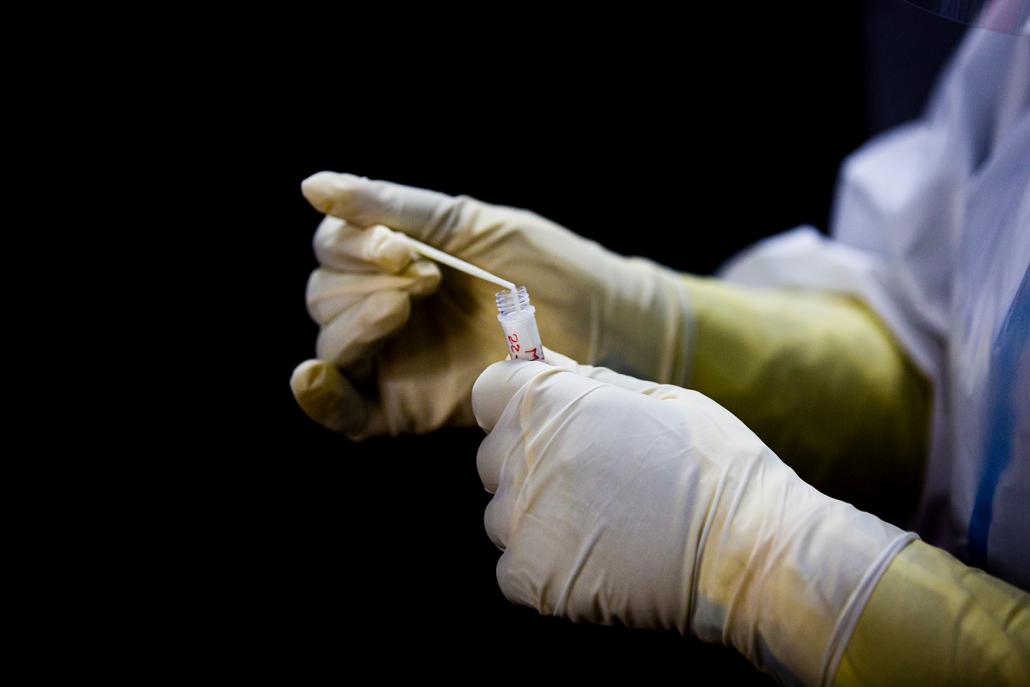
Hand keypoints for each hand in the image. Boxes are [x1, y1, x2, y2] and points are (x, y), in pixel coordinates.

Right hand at [291, 172, 692, 438]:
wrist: (602, 323)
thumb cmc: (543, 266)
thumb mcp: (467, 224)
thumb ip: (392, 207)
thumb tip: (311, 187)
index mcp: (396, 261)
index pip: (333, 250)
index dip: (352, 246)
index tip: (404, 248)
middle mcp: (386, 310)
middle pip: (324, 295)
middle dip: (364, 282)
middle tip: (428, 280)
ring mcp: (394, 361)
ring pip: (332, 343)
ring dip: (356, 322)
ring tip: (409, 308)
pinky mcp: (407, 408)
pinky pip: (344, 411)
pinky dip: (320, 395)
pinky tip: (313, 375)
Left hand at [471, 357, 914, 685]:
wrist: (747, 545)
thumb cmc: (712, 462)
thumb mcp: (654, 397)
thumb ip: (587, 383)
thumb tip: (544, 366)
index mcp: (547, 401)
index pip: (490, 392)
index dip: (517, 404)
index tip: (545, 419)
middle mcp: (522, 455)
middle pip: (492, 456)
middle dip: (530, 461)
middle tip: (591, 478)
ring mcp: (522, 519)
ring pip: (500, 514)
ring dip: (536, 516)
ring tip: (601, 523)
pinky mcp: (531, 576)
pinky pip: (512, 567)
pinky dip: (544, 567)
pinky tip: (596, 560)